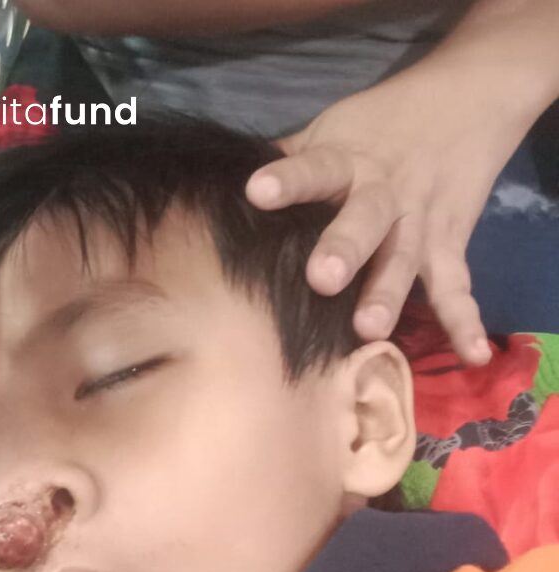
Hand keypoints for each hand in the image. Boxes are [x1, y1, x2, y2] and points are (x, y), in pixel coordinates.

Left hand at [244, 58, 535, 365]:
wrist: (468, 95)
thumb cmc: (379, 124)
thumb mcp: (333, 128)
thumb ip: (289, 159)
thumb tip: (220, 182)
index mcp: (348, 161)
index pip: (316, 168)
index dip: (289, 181)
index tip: (257, 191)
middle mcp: (383, 195)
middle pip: (365, 220)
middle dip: (345, 248)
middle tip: (322, 278)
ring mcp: (418, 224)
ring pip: (402, 258)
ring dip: (388, 293)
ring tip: (370, 329)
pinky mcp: (448, 245)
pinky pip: (456, 288)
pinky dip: (466, 322)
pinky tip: (473, 355)